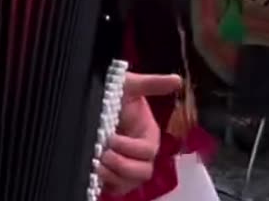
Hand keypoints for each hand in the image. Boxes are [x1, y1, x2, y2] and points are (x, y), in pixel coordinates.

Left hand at [98, 73, 182, 195]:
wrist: (91, 100)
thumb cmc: (112, 92)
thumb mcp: (128, 84)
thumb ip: (151, 84)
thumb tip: (177, 80)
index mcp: (148, 134)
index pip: (147, 150)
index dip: (130, 147)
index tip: (111, 137)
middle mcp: (140, 153)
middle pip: (143, 171)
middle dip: (122, 165)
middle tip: (102, 154)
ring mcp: (128, 165)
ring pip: (130, 182)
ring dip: (113, 176)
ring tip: (96, 164)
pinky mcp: (114, 175)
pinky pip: (118, 188)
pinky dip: (107, 184)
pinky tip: (94, 172)